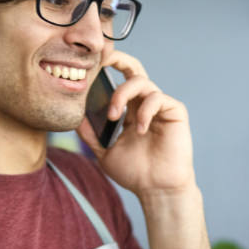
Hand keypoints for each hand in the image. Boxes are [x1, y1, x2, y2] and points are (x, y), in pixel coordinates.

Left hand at [77, 51, 194, 196]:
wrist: (156, 189)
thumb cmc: (134, 173)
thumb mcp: (104, 152)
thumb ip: (90, 134)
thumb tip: (73, 116)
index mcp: (128, 109)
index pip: (117, 79)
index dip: (105, 68)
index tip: (86, 64)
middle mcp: (144, 103)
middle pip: (132, 68)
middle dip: (117, 58)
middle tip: (100, 60)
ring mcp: (160, 106)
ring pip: (140, 81)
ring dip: (122, 94)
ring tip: (113, 117)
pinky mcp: (174, 111)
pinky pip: (157, 98)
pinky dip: (144, 111)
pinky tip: (138, 130)